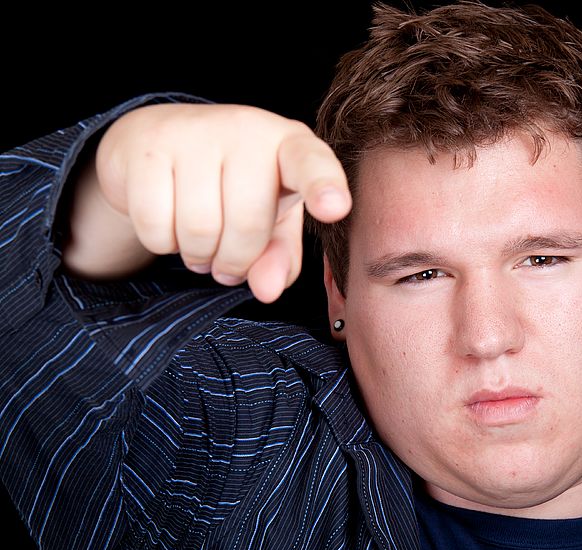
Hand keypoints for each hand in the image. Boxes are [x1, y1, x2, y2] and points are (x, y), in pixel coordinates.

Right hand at [94, 102, 350, 302]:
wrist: (156, 143)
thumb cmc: (232, 186)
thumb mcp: (271, 221)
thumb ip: (280, 257)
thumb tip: (266, 290)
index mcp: (290, 145)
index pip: (311, 164)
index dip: (323, 187)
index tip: (336, 208)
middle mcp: (245, 129)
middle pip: (247, 222)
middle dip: (236, 259)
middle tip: (227, 261)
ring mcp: (192, 132)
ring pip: (198, 228)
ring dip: (198, 255)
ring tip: (200, 243)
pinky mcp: (146, 147)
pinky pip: (155, 224)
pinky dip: (162, 243)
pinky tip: (168, 225)